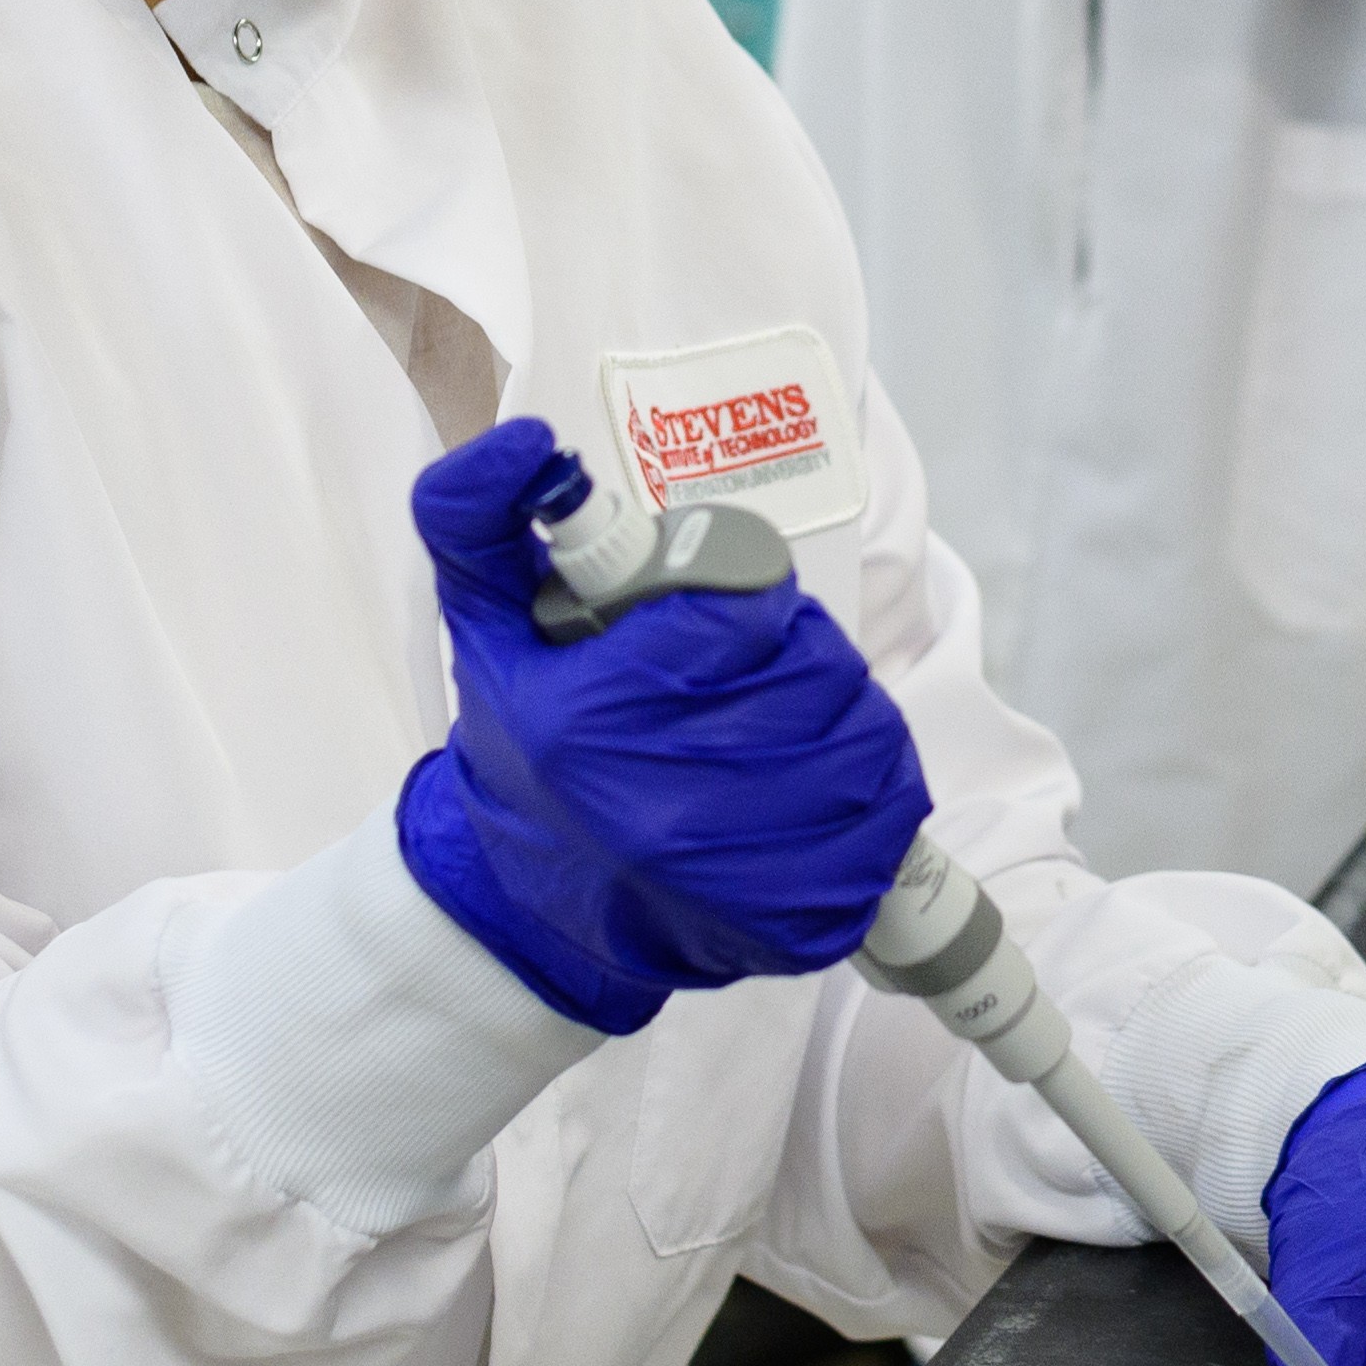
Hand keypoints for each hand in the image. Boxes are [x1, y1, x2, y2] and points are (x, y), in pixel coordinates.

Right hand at [392, 417, 929, 1035]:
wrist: (537, 909)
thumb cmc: (526, 753)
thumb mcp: (483, 630)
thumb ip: (476, 517)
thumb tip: (528, 444)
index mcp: (595, 718)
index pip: (744, 609)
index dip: (748, 600)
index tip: (722, 620)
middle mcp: (667, 804)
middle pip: (813, 669)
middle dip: (798, 653)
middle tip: (757, 670)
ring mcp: (738, 873)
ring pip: (863, 732)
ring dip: (844, 712)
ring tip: (788, 721)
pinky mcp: (798, 921)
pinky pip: (889, 812)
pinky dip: (875, 786)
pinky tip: (823, 786)